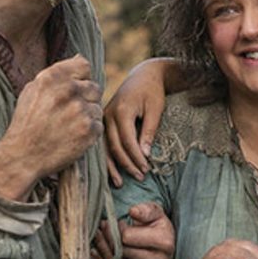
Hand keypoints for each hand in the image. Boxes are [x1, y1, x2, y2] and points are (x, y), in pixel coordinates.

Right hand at [0, 55, 102, 200]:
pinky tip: (72, 136)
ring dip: (87, 115)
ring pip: (97, 106)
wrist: (22, 156)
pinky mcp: (89, 130)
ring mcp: (80, 110)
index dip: (80, 78)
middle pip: (94, 87)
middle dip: (85, 98)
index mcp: (53, 77)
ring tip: (68, 126)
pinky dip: (89, 131)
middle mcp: (69, 91)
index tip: (71, 90)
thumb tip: (79, 57)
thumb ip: (57, 72)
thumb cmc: (27, 122)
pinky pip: (98, 124)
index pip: (84, 65)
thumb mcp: (33, 90)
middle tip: (68, 113)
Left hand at [91, 202, 174, 258]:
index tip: (118, 222)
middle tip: (102, 226)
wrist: (163, 243)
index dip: (118, 228)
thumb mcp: (155, 212)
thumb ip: (146, 210)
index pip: (127, 237)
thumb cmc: (157, 225)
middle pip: (121, 252)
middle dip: (108, 237)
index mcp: (164, 242)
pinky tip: (96, 250)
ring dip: (102, 248)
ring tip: (98, 235)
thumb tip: (133, 212)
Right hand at [104, 58, 172, 185]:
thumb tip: (145, 155)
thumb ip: (149, 131)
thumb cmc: (152, 91)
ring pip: (103, 147)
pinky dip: (106, 158)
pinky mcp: (103, 120)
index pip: (127, 141)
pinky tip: (110, 171)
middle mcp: (107, 114)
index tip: (146, 169)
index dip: (136, 157)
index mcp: (121, 110)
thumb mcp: (155, 109)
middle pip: (114, 146)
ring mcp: (103, 117)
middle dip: (126, 164)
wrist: (143, 75)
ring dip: (111, 166)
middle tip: (139, 178)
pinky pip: (101, 142)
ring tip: (120, 183)